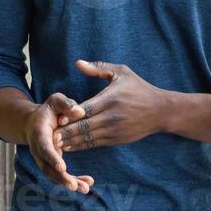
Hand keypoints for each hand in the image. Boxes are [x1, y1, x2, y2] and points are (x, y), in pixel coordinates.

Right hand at [27, 94, 94, 194]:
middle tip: (74, 186)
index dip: (52, 158)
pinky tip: (88, 184)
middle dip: (61, 178)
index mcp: (39, 134)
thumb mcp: (55, 101)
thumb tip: (80, 113)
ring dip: (69, 183)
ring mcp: (44, 160)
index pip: (44, 148)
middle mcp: (39, 150)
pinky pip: (61, 176)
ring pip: (54, 176)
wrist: (36, 122)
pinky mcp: (52, 165)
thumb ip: (66, 104)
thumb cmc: (49, 111)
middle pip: (47, 168)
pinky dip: (74, 180)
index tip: (62, 168)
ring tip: (85, 188)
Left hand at [56, 60, 172, 152]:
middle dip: (66, 132)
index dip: (71, 116)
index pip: (87, 109)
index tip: (57, 119)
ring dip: (71, 142)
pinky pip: (95, 144)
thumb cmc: (139, 88)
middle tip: (49, 136)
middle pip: (84, 127)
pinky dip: (81, 146)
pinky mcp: (117, 140)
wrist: (161, 111)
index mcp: (111, 99)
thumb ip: (98, 68)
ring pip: (88, 138)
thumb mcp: (121, 72)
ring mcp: (114, 130)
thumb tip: (78, 63)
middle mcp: (112, 117)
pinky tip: (69, 147)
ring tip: (54, 144)